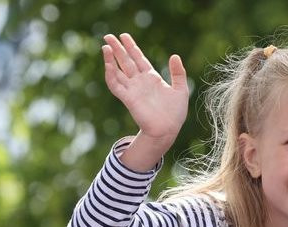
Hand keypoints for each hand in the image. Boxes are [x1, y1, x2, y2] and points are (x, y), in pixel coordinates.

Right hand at [102, 33, 188, 170]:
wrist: (168, 129)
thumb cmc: (175, 112)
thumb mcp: (181, 89)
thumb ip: (178, 73)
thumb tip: (174, 55)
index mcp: (151, 78)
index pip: (138, 58)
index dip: (131, 47)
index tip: (124, 36)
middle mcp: (140, 82)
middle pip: (126, 61)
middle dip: (118, 48)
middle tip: (108, 35)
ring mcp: (133, 89)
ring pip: (118, 71)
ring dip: (111, 59)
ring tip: (106, 47)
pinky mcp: (128, 99)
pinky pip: (116, 85)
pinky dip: (111, 75)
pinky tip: (108, 64)